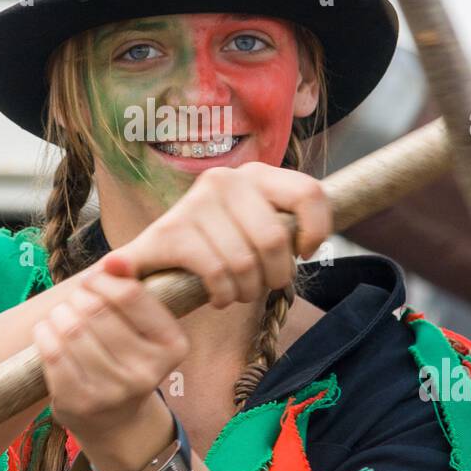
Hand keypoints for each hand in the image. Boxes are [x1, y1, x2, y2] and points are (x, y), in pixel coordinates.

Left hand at [32, 266, 189, 470]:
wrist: (117, 422)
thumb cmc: (127, 357)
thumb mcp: (142, 326)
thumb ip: (131, 288)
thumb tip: (114, 259)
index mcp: (172, 346)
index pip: (131, 295)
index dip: (103, 280)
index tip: (93, 280)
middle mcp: (147, 372)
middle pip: (97, 310)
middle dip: (78, 297)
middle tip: (75, 301)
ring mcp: (113, 391)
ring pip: (72, 329)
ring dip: (59, 314)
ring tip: (61, 316)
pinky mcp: (80, 403)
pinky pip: (52, 353)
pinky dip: (44, 334)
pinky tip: (47, 332)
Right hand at [102, 162, 331, 308]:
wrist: (153, 265)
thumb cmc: (218, 250)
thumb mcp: (256, 229)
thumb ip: (287, 225)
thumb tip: (315, 240)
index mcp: (254, 173)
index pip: (308, 193)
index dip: (316, 232)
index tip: (303, 254)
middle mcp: (224, 179)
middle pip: (276, 238)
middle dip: (275, 275)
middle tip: (262, 285)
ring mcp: (194, 202)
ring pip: (245, 261)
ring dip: (247, 290)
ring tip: (237, 293)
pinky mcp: (171, 231)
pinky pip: (217, 273)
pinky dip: (223, 294)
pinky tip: (218, 296)